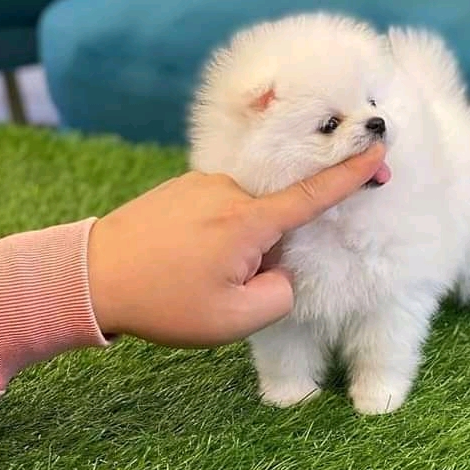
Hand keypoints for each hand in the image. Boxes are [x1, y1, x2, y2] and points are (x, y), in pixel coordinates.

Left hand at [87, 143, 385, 346]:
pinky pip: (219, 209)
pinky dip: (216, 233)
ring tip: (194, 274)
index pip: (314, 194)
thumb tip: (281, 269)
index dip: (352, 173)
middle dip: (265, 251)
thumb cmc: (164, 302)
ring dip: (238, 245)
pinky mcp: (183, 186)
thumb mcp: (234, 319)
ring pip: (245, 218)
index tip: (378, 149)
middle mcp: (230, 192)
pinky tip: (184, 256)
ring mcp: (203, 184)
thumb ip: (281, 294)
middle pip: (274, 219)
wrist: (91, 275)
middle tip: (223, 280)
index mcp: (249, 221)